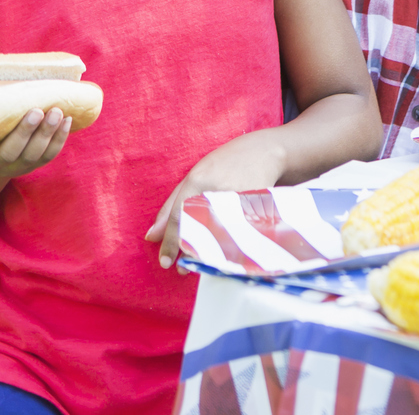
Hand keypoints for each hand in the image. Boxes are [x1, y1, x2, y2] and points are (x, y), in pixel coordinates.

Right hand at [0, 108, 72, 178]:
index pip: (9, 151)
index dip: (23, 133)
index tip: (33, 111)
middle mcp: (11, 166)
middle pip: (30, 151)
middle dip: (41, 130)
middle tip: (48, 109)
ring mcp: (27, 165)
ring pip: (44, 153)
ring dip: (54, 133)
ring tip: (59, 112)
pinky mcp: (39, 162)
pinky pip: (53, 153)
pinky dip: (62, 137)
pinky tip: (67, 119)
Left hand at [144, 130, 288, 268]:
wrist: (267, 150)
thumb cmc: (224, 163)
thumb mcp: (193, 176)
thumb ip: (171, 205)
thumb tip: (151, 236)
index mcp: (198, 180)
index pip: (178, 217)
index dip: (170, 242)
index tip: (166, 262)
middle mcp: (216, 189)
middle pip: (198, 229)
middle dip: (188, 251)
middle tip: (183, 268)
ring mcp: (238, 198)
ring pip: (218, 234)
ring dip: (208, 251)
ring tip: (201, 261)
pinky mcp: (256, 206)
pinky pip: (239, 231)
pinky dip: (230, 244)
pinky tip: (224, 251)